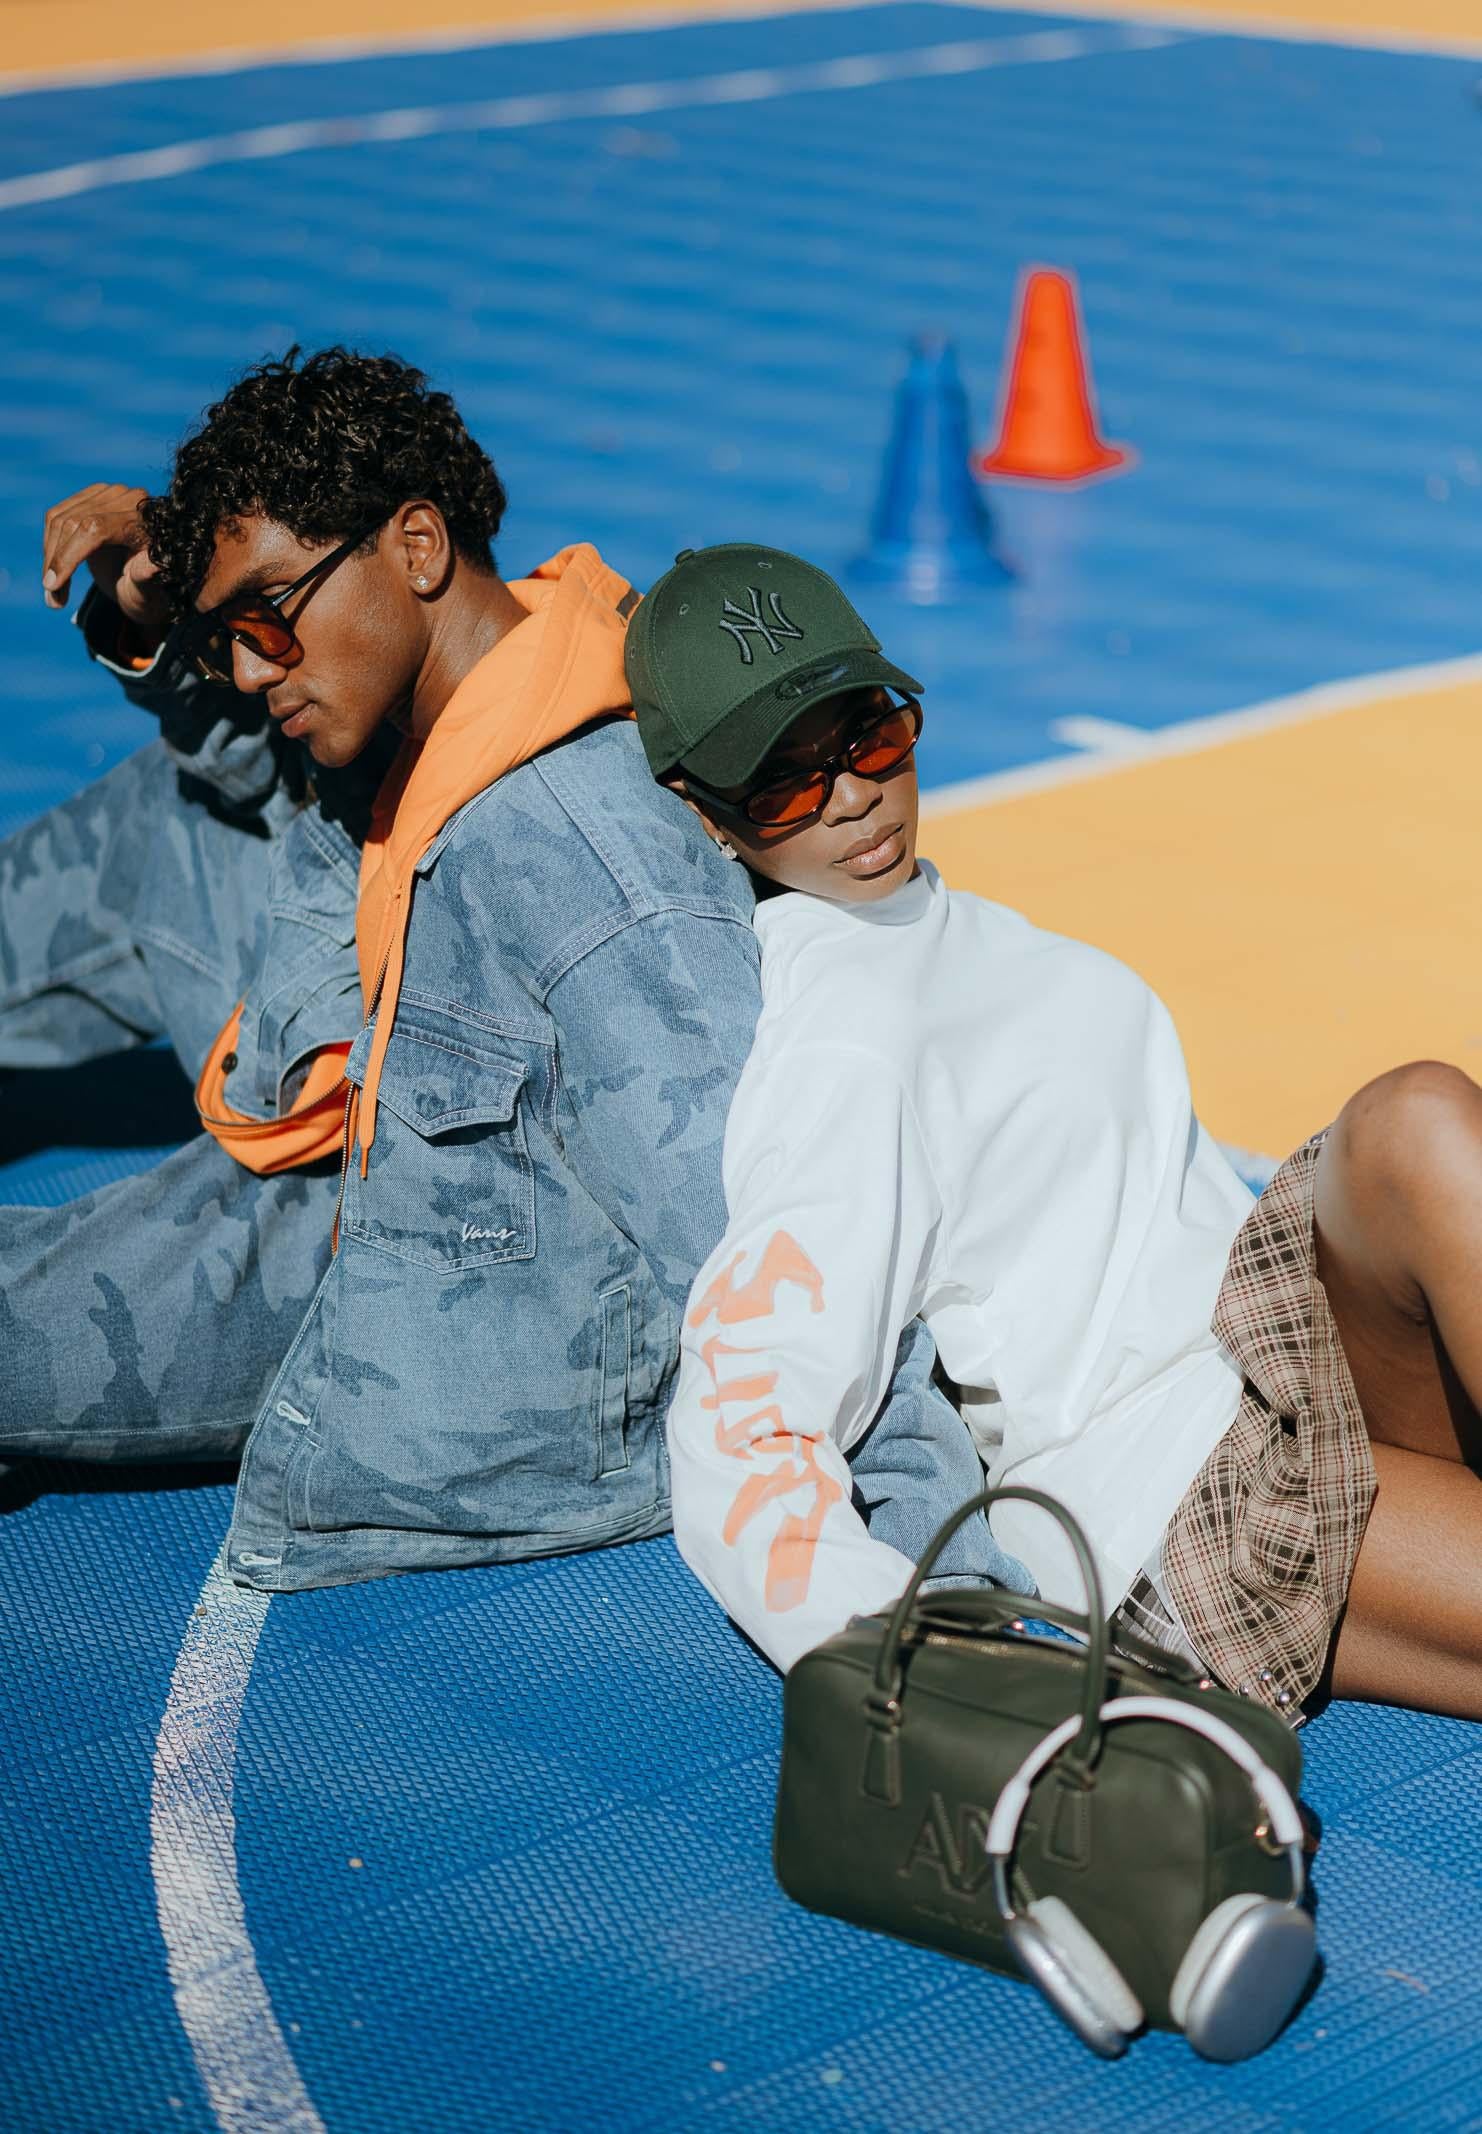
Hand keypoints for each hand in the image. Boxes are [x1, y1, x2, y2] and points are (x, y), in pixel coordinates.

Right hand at [42, 481, 171, 630]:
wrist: (153, 580)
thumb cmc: (152, 592)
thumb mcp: (152, 592)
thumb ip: (148, 578)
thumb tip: (153, 568)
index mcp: (145, 522)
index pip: (95, 529)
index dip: (69, 556)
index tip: (53, 585)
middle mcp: (128, 499)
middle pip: (72, 523)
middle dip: (56, 562)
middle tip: (54, 600)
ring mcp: (108, 494)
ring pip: (59, 520)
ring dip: (49, 557)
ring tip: (53, 592)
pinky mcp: (92, 496)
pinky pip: (58, 516)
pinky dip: (50, 545)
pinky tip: (54, 571)